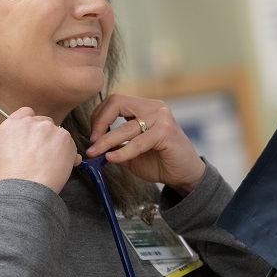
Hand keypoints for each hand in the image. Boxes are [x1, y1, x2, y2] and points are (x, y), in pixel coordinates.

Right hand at [0, 107, 79, 192]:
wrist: (26, 191)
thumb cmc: (15, 180)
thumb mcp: (5, 153)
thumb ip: (19, 139)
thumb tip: (34, 141)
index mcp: (10, 126)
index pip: (26, 113)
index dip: (33, 125)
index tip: (35, 136)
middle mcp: (28, 122)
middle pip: (45, 122)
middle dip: (47, 136)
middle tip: (44, 155)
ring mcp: (47, 128)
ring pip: (59, 133)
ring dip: (59, 145)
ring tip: (51, 165)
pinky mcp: (64, 137)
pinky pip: (70, 144)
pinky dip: (69, 154)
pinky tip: (60, 167)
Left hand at [87, 93, 205, 193]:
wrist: (184, 175)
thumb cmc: (158, 162)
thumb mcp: (131, 152)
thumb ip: (114, 145)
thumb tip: (92, 145)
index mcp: (144, 107)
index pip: (114, 101)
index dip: (98, 117)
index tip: (92, 137)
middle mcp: (153, 107)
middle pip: (117, 103)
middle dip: (99, 122)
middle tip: (92, 142)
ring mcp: (161, 117)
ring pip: (125, 127)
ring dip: (106, 141)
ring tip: (95, 153)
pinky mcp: (166, 132)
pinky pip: (138, 142)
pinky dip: (122, 152)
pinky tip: (112, 159)